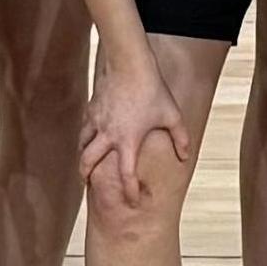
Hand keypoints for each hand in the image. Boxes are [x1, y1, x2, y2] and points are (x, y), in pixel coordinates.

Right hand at [79, 60, 190, 208]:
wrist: (129, 64)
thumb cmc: (152, 90)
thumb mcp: (171, 115)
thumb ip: (180, 139)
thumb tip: (185, 156)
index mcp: (128, 141)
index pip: (126, 175)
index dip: (130, 191)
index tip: (133, 201)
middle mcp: (108, 135)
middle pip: (88, 163)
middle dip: (85, 176)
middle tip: (87, 183)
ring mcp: (96, 122)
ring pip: (82, 146)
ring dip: (82, 157)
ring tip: (84, 163)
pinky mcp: (92, 109)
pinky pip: (84, 129)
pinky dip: (84, 137)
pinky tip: (88, 137)